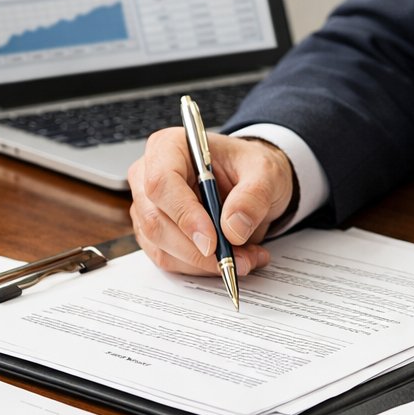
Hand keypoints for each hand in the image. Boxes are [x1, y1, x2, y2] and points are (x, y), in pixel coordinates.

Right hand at [128, 129, 296, 276]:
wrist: (250, 182)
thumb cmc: (249, 168)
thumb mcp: (265, 172)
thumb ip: (253, 196)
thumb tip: (233, 228)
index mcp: (169, 147)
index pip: (162, 182)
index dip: (184, 215)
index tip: (212, 241)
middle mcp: (148, 175)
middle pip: (155, 220)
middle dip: (197, 249)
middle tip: (237, 258)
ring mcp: (148, 207)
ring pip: (161, 246)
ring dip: (203, 262)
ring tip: (244, 258)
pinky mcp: (154, 233)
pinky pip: (169, 260)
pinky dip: (200, 267)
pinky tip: (230, 258)